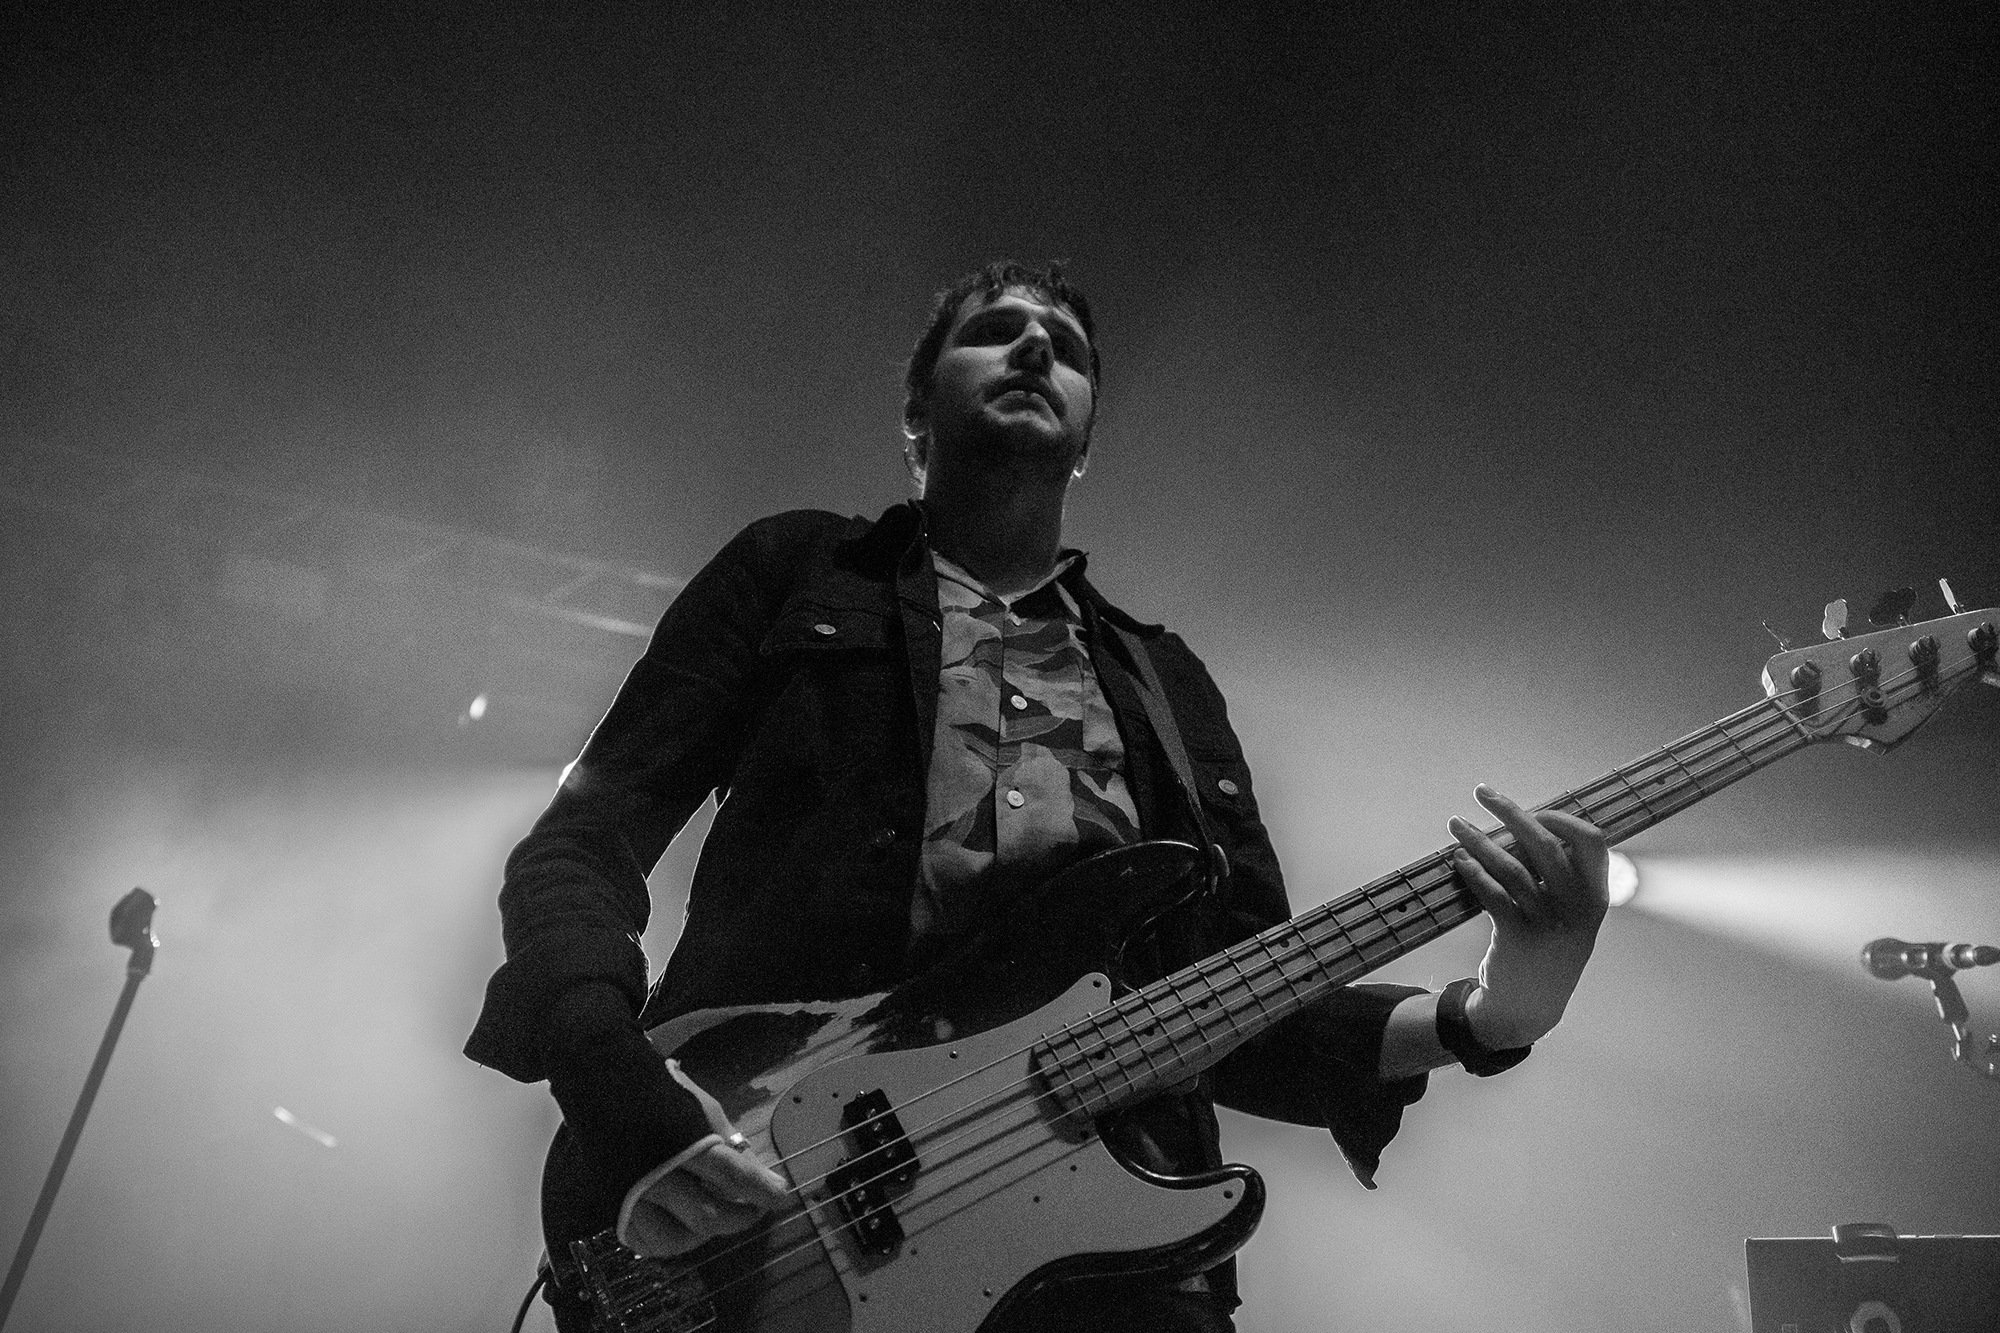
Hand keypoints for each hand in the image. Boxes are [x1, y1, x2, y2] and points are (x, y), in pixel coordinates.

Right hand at [617, 1060, 789, 1258]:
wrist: (600, 1082)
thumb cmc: (659, 1092)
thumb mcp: (702, 1107)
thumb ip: (728, 1143)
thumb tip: (757, 1174)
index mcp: (681, 1140)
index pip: (731, 1174)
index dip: (760, 1189)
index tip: (781, 1196)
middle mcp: (654, 1172)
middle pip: (706, 1214)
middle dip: (740, 1218)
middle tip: (756, 1210)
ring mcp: (630, 1193)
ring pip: (675, 1238)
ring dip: (705, 1234)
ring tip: (718, 1217)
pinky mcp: (613, 1204)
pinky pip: (645, 1242)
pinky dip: (670, 1241)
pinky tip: (685, 1226)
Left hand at [1448, 784, 1608, 1048]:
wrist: (1529, 1009)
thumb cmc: (1545, 950)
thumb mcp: (1569, 917)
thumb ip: (1560, 878)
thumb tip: (1528, 825)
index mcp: (1595, 898)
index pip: (1592, 842)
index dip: (1562, 819)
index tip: (1534, 809)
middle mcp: (1576, 909)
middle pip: (1546, 845)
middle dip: (1511, 811)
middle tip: (1482, 792)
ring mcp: (1547, 924)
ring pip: (1511, 866)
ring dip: (1479, 839)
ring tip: (1456, 824)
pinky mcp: (1516, 938)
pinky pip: (1492, 894)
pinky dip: (1473, 872)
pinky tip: (1458, 860)